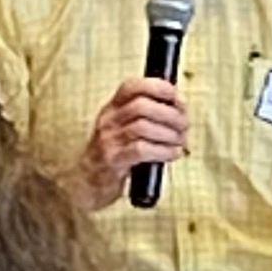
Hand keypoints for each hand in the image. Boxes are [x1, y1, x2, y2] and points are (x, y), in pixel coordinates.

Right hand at [73, 77, 187, 210]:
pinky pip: (142, 150)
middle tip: (184, 125)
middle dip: (170, 114)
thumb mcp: (123, 129)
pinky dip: (163, 151)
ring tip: (180, 141)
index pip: (132, 86)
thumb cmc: (114, 155)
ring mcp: (108, 141)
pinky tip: (173, 154)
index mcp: (112, 109)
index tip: (176, 97)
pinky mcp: (113, 161)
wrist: (88, 184)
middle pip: (142, 106)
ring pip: (143, 127)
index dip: (157, 87)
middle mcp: (108, 121)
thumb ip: (145, 117)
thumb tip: (179, 108)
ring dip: (169, 134)